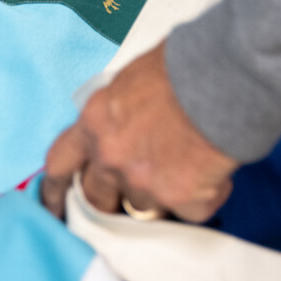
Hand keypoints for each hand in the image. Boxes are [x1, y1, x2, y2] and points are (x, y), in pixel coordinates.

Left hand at [39, 45, 236, 222]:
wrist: (225, 76)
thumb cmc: (183, 67)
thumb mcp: (128, 84)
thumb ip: (115, 118)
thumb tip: (121, 133)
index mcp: (94, 123)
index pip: (59, 165)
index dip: (54, 190)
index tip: (55, 206)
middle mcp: (111, 157)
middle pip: (96, 199)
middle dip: (110, 203)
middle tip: (130, 197)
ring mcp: (144, 182)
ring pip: (145, 208)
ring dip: (163, 194)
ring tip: (187, 164)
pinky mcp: (181, 199)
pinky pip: (188, 213)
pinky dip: (203, 196)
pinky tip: (213, 170)